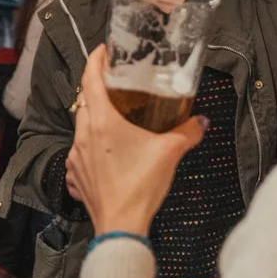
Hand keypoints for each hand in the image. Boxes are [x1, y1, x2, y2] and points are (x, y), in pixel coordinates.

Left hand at [66, 46, 206, 236]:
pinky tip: (104, 149)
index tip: (103, 51)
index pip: (91, 79)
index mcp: (102, 122)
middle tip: (113, 80)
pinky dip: (89, 144)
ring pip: (80, 125)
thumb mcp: (170, 153)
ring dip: (92, 115)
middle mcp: (83, 135)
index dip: (96, 60)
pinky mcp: (77, 174)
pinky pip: (79, 151)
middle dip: (96, 87)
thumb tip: (200, 121)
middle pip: (84, 100)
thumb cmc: (140, 188)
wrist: (121, 227)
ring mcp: (76, 156)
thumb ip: (188, 132)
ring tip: (111, 114)